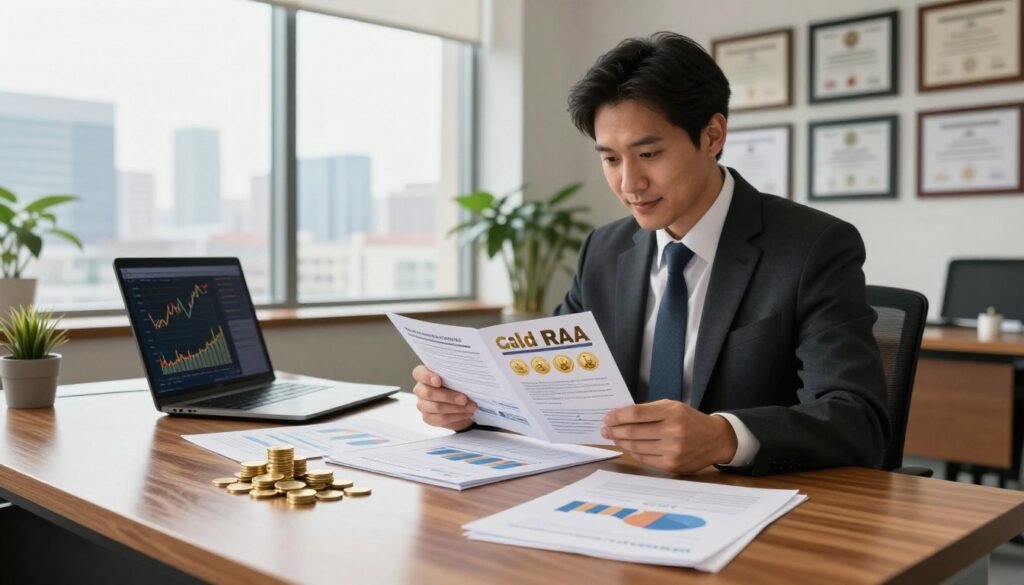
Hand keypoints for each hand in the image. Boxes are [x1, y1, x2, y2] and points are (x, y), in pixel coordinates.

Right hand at [411, 365, 476, 430]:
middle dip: (449, 397)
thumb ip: (455, 375)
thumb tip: (465, 377)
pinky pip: (440, 418)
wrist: (462, 402)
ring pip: (436, 407)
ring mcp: (422, 404)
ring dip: (456, 408)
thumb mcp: (457, 377)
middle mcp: (420, 389)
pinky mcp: (427, 417)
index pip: (419, 373)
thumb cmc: (458, 384)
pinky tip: (466, 414)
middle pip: (429, 393)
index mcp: (424, 375)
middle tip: (464, 399)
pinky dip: (456, 416)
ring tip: (471, 407)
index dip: (427, 377)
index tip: (438, 381)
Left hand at [601, 400, 737, 473]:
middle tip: (605, 429)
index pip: (636, 413)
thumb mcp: (673, 407)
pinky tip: (627, 447)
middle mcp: (673, 431)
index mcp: (672, 412)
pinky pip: (644, 459)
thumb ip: (649, 410)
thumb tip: (621, 416)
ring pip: (636, 447)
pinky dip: (633, 452)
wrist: (715, 439)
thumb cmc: (690, 420)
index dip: (618, 416)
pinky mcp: (672, 465)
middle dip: (614, 430)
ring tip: (613, 437)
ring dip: (620, 442)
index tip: (607, 418)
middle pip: (633, 432)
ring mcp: (672, 450)